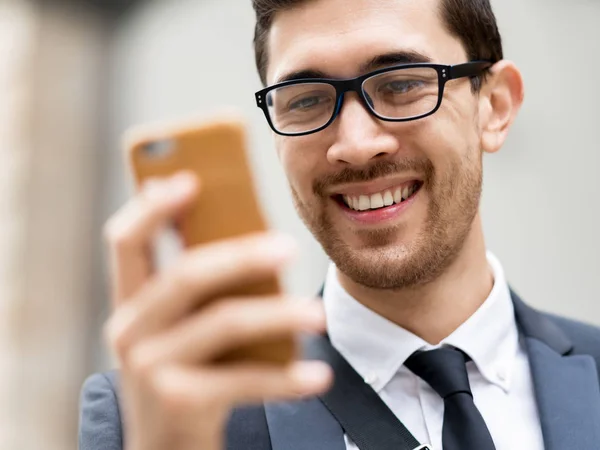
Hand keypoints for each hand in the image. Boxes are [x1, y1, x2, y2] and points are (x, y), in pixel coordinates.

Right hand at [103, 172, 331, 449]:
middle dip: (239, 255)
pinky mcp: (178, 403)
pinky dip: (284, 378)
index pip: (126, 241)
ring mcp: (150, 368)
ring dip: (278, 315)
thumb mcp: (182, 325)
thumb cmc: (188, 370)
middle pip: (185, 276)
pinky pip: (242, 380)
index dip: (153, 207)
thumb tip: (232, 225)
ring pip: (222, 323)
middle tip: (289, 246)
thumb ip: (198, 280)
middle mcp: (130, 330)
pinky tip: (317, 377)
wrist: (169, 448)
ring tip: (318, 315)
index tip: (189, 179)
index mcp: (131, 301)